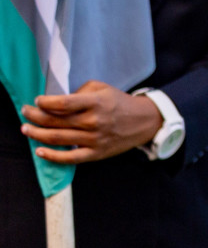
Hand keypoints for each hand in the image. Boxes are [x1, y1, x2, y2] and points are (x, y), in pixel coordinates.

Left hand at [20, 81, 163, 163]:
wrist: (144, 121)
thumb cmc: (120, 103)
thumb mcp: (103, 88)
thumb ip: (80, 92)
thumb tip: (58, 102)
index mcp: (96, 102)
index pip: (64, 103)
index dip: (45, 102)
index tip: (37, 100)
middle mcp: (94, 121)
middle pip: (56, 121)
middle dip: (35, 116)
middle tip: (25, 112)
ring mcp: (94, 139)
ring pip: (58, 138)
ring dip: (37, 134)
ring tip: (25, 129)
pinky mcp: (96, 153)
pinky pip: (69, 158)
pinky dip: (52, 156)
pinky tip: (39, 151)